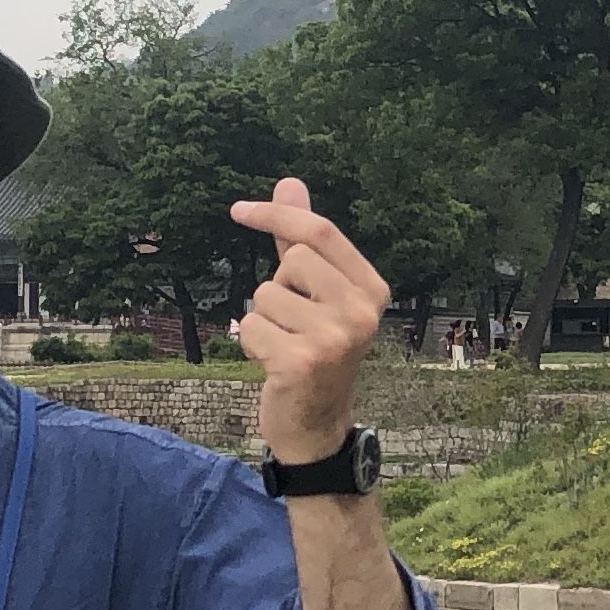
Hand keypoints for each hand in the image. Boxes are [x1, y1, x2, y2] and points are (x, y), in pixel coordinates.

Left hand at [227, 177, 388, 463]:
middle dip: (277, 287)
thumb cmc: (315, 351)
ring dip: (262, 320)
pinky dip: (250, 343)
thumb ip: (302, 241)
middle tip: (293, 322)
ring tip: (284, 345)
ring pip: (265, 296)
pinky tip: (274, 364)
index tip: (237, 210)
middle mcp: (361, 312)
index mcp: (372, 289)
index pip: (320, 233)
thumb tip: (289, 183)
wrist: (317, 426)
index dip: (276, 215)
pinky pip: (250, 326)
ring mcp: (335, 338)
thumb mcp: (317, 293)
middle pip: (292, 261)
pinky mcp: (302, 362)